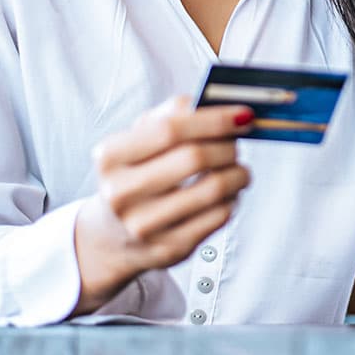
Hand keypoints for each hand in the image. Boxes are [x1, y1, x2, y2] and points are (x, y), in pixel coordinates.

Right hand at [72, 96, 252, 313]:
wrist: (113, 235)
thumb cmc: (136, 174)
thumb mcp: (140, 138)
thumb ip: (175, 113)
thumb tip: (222, 105)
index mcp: (110, 157)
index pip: (169, 129)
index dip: (214, 119)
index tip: (244, 114)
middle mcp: (120, 193)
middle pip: (194, 158)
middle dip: (228, 146)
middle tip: (238, 143)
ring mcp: (143, 226)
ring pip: (213, 189)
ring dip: (238, 173)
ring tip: (238, 169)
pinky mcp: (169, 248)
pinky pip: (219, 216)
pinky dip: (232, 198)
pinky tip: (227, 194)